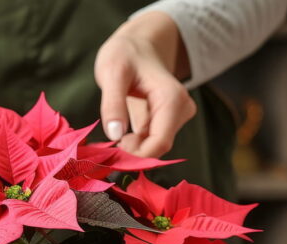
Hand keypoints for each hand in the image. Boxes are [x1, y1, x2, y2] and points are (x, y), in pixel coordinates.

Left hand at [95, 11, 195, 157]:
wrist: (136, 45)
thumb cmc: (125, 54)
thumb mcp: (112, 72)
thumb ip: (113, 103)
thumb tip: (115, 135)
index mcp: (172, 99)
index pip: (160, 143)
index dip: (136, 155)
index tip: (111, 152)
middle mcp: (180, 110)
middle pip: (156, 148)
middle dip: (131, 152)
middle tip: (105, 142)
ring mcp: (175, 117)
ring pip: (152, 147)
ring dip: (130, 148)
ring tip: (110, 129)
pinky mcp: (165, 122)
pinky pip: (148, 142)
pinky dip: (131, 143)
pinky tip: (117, 131)